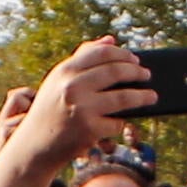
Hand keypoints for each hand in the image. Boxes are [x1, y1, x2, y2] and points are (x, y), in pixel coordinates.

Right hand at [8, 37, 139, 170]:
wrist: (34, 146)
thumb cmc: (51, 109)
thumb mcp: (59, 80)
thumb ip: (83, 57)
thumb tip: (111, 40)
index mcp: (65, 71)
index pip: (102, 53)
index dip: (123, 55)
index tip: (135, 60)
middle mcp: (72, 87)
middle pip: (116, 72)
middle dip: (137, 73)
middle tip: (147, 76)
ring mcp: (82, 108)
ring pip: (123, 98)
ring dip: (142, 97)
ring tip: (152, 96)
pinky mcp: (90, 130)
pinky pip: (117, 123)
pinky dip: (121, 122)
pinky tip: (122, 121)